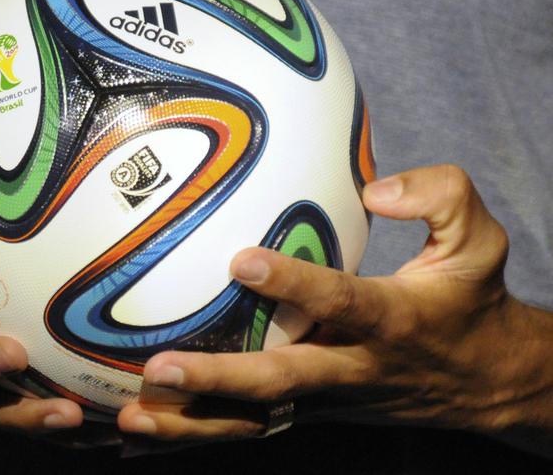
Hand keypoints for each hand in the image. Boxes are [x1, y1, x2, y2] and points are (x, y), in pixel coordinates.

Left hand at [118, 165, 552, 453]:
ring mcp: (329, 399)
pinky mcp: (312, 413)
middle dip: (221, 377)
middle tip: (159, 367)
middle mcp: (354, 368)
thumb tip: (378, 189)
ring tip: (134, 417)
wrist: (484, 382)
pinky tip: (146, 428)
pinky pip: (253, 426)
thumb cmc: (470, 302)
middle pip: (284, 380)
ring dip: (196, 421)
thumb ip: (442, 198)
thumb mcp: (481, 242)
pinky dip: (201, 431)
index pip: (343, 302)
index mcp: (393, 322)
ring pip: (259, 418)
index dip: (296, 284)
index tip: (241, 260)